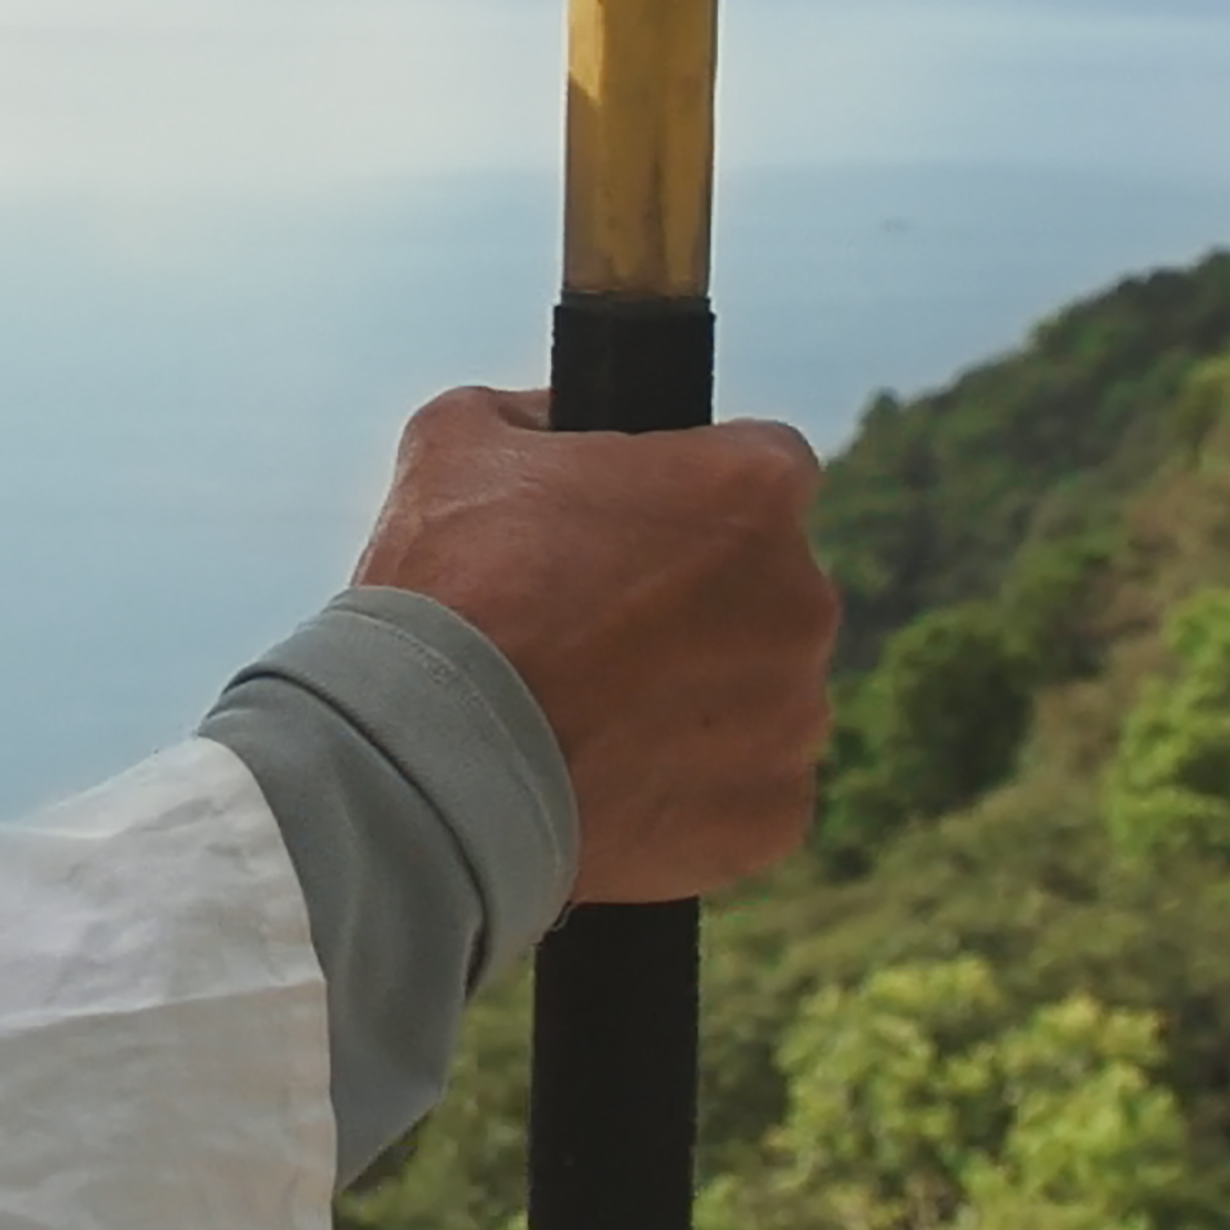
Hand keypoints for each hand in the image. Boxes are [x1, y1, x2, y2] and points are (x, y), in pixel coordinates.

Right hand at [351, 386, 836, 906]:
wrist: (427, 766)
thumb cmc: (445, 591)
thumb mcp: (458, 441)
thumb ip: (536, 413)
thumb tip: (559, 418)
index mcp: (753, 489)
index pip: (763, 466)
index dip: (695, 493)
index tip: (640, 527)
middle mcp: (802, 599)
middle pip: (768, 587)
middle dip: (700, 601)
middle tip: (597, 628)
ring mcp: (796, 715)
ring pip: (763, 692)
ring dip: (701, 696)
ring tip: (595, 715)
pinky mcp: (775, 816)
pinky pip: (751, 789)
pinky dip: (696, 789)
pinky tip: (616, 781)